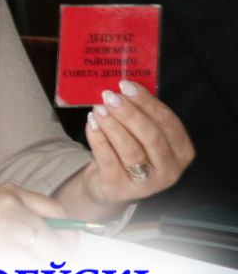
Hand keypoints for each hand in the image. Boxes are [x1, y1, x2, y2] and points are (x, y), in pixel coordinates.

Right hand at [0, 184, 74, 273]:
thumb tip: (42, 238)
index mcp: (10, 193)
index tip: (65, 246)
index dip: (65, 232)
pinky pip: (32, 273)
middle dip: (62, 257)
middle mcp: (15, 207)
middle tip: (57, 270)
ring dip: (47, 273)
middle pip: (60, 237)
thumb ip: (13, 216)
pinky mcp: (4, 252)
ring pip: (50, 258)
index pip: (56, 210)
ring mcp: (11, 229)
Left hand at [78, 79, 194, 208]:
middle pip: (151, 136)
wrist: (110, 185)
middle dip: (129, 113)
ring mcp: (146, 183)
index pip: (168, 123)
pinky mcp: (121, 188)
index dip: (148, 102)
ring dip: (112, 125)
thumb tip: (124, 88)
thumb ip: (141, 115)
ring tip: (98, 108)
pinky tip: (91, 123)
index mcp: (182, 152)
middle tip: (110, 96)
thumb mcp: (142, 136)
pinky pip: (108, 159)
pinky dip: (98, 139)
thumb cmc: (131, 152)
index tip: (127, 85)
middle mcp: (169, 170)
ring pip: (130, 149)